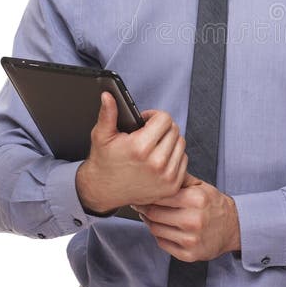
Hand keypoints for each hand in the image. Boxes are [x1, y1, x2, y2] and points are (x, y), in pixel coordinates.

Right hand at [75, 92, 187, 213]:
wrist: (103, 191)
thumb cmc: (104, 161)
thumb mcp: (102, 135)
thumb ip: (108, 113)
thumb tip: (108, 95)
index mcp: (140, 148)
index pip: (164, 118)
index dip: (154, 116)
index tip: (145, 121)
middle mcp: (156, 163)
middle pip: (174, 130)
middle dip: (162, 128)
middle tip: (148, 134)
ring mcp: (166, 177)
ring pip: (181, 144)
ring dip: (170, 141)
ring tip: (154, 145)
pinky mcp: (172, 186)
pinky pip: (183, 160)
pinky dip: (174, 156)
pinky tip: (159, 158)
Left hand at [135, 174, 240, 260]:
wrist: (233, 228)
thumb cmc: (214, 205)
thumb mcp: (201, 186)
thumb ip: (180, 178)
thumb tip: (156, 172)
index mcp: (196, 199)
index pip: (160, 196)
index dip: (148, 194)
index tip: (141, 193)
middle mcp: (194, 220)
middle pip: (154, 214)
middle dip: (144, 208)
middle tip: (140, 204)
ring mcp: (191, 239)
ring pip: (155, 229)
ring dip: (149, 222)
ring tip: (151, 215)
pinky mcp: (189, 255)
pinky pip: (162, 244)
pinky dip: (159, 235)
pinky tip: (163, 228)